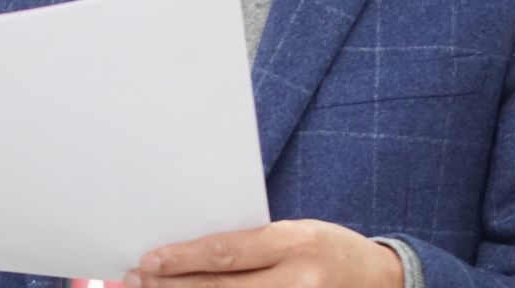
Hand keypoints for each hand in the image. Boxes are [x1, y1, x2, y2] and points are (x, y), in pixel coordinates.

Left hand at [124, 221, 400, 287]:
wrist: (380, 282)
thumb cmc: (330, 251)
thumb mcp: (297, 233)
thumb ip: (252, 245)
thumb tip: (189, 256)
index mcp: (297, 243)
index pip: (228, 253)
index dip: (183, 258)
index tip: (148, 259)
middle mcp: (296, 281)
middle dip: (170, 287)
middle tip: (134, 280)